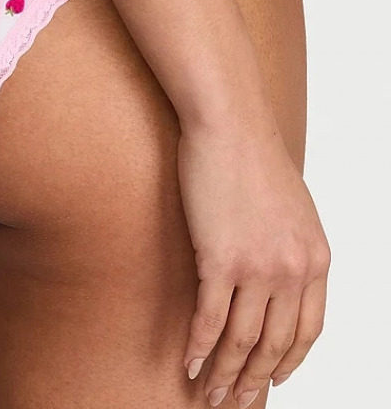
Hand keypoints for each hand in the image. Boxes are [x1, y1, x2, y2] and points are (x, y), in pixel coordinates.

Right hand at [177, 116, 330, 407]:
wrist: (229, 125)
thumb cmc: (252, 158)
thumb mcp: (291, 208)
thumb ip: (291, 246)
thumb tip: (276, 276)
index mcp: (316, 258)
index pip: (308, 332)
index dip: (289, 363)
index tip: (272, 382)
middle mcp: (293, 269)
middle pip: (274, 344)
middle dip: (254, 381)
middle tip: (235, 403)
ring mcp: (258, 266)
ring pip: (242, 339)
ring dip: (225, 375)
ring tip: (209, 396)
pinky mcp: (219, 257)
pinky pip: (210, 317)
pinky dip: (200, 347)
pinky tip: (190, 363)